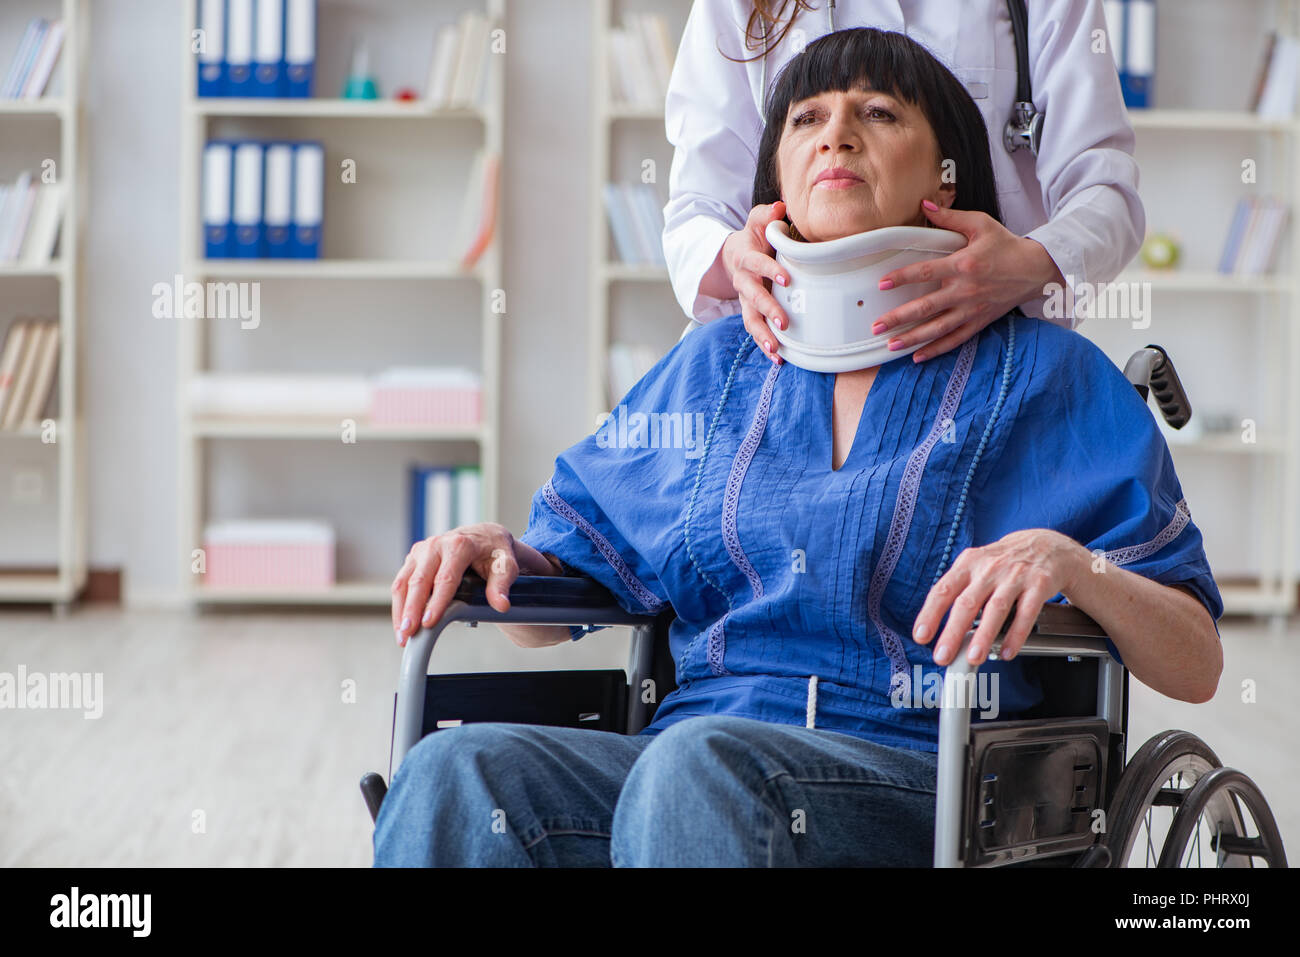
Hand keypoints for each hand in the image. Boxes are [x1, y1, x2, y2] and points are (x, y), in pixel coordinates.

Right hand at [391, 523, 522, 646]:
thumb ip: (502, 585)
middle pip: (419, 581)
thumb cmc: (494, 552)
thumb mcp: (506, 565)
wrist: (483, 537)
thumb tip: (501, 605)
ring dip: (401, 611)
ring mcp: (421, 551)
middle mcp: (435, 545)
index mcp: (459, 545)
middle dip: (412, 610)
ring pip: (404, 583)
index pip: (445, 578)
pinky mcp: (413, 560)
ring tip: (402, 637)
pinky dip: (399, 606)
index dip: (436, 602)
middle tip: (408, 634)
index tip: (429, 623)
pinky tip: (401, 625)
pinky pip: (400, 583)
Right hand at [722, 200, 791, 364]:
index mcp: (747, 259)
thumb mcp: (757, 222)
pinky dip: (765, 346)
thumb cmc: (754, 238)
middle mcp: (744, 282)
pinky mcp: (750, 313)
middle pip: (753, 298)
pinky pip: (756, 331)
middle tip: (783, 322)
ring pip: (750, 320)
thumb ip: (766, 215)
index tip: (787, 278)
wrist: (736, 256)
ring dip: (763, 336)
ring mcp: (746, 300)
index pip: (757, 265)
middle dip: (767, 310)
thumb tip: (780, 206)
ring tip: (776, 351)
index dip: (770, 271)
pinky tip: (779, 359)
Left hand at [871, 201, 1066, 361]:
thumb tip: (925, 206)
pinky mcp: (979, 321)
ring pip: (938, 329)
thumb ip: (951, 218)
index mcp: (963, 265)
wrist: (1036, 269)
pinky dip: (937, 350)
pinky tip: (918, 356)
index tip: (883, 284)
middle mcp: (966, 290)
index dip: (902, 278)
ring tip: (891, 345)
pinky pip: (955, 339)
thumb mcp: (981, 225)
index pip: (926, 272)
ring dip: (913, 338)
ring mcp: (972, 309)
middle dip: (899, 318)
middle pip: (926, 307)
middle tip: (877, 326)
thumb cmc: (1007, 245)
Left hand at [911, 529, 1084, 665]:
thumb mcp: (976, 566)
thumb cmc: (1002, 562)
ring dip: (983, 636)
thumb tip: (940, 628)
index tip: (921, 636)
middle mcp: (989, 569)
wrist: (1045, 545)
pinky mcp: (1038, 584)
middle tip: (942, 656)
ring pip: (995, 609)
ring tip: (973, 657)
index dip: (930, 614)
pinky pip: (1026, 613)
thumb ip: (960, 592)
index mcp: (968, 564)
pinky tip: (1007, 652)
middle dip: (952, 632)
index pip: (943, 590)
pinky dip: (1016, 635)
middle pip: (967, 603)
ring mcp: (1014, 576)